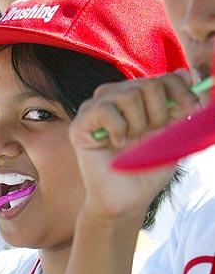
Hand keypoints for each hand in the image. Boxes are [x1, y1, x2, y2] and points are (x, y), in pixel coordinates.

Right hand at [69, 70, 197, 218]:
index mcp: (138, 99)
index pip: (163, 78)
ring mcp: (95, 109)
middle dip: (159, 114)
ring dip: (138, 124)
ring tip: (131, 143)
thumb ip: (180, 108)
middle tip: (151, 137)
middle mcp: (116, 98)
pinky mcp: (80, 125)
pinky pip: (105, 109)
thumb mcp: (172, 137)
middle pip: (148, 84)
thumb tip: (186, 74)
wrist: (126, 200)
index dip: (182, 91)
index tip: (193, 112)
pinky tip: (117, 144)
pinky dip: (118, 129)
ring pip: (128, 94)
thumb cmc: (147, 170)